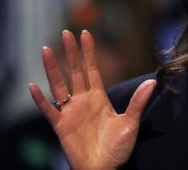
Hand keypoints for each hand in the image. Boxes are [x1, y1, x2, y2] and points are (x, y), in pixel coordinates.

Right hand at [28, 30, 155, 168]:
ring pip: (59, 85)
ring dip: (52, 68)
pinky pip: (48, 110)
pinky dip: (40, 100)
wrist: (105, 169)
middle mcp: (83, 101)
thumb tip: (153, 81)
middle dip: (71, 52)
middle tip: (66, 33)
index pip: (92, 70)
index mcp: (99, 98)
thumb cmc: (118, 149)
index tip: (85, 34)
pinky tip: (33, 87)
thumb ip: (139, 102)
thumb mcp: (131, 122)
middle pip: (74, 72)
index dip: (88, 53)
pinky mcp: (61, 126)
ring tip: (46, 50)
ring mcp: (70, 112)